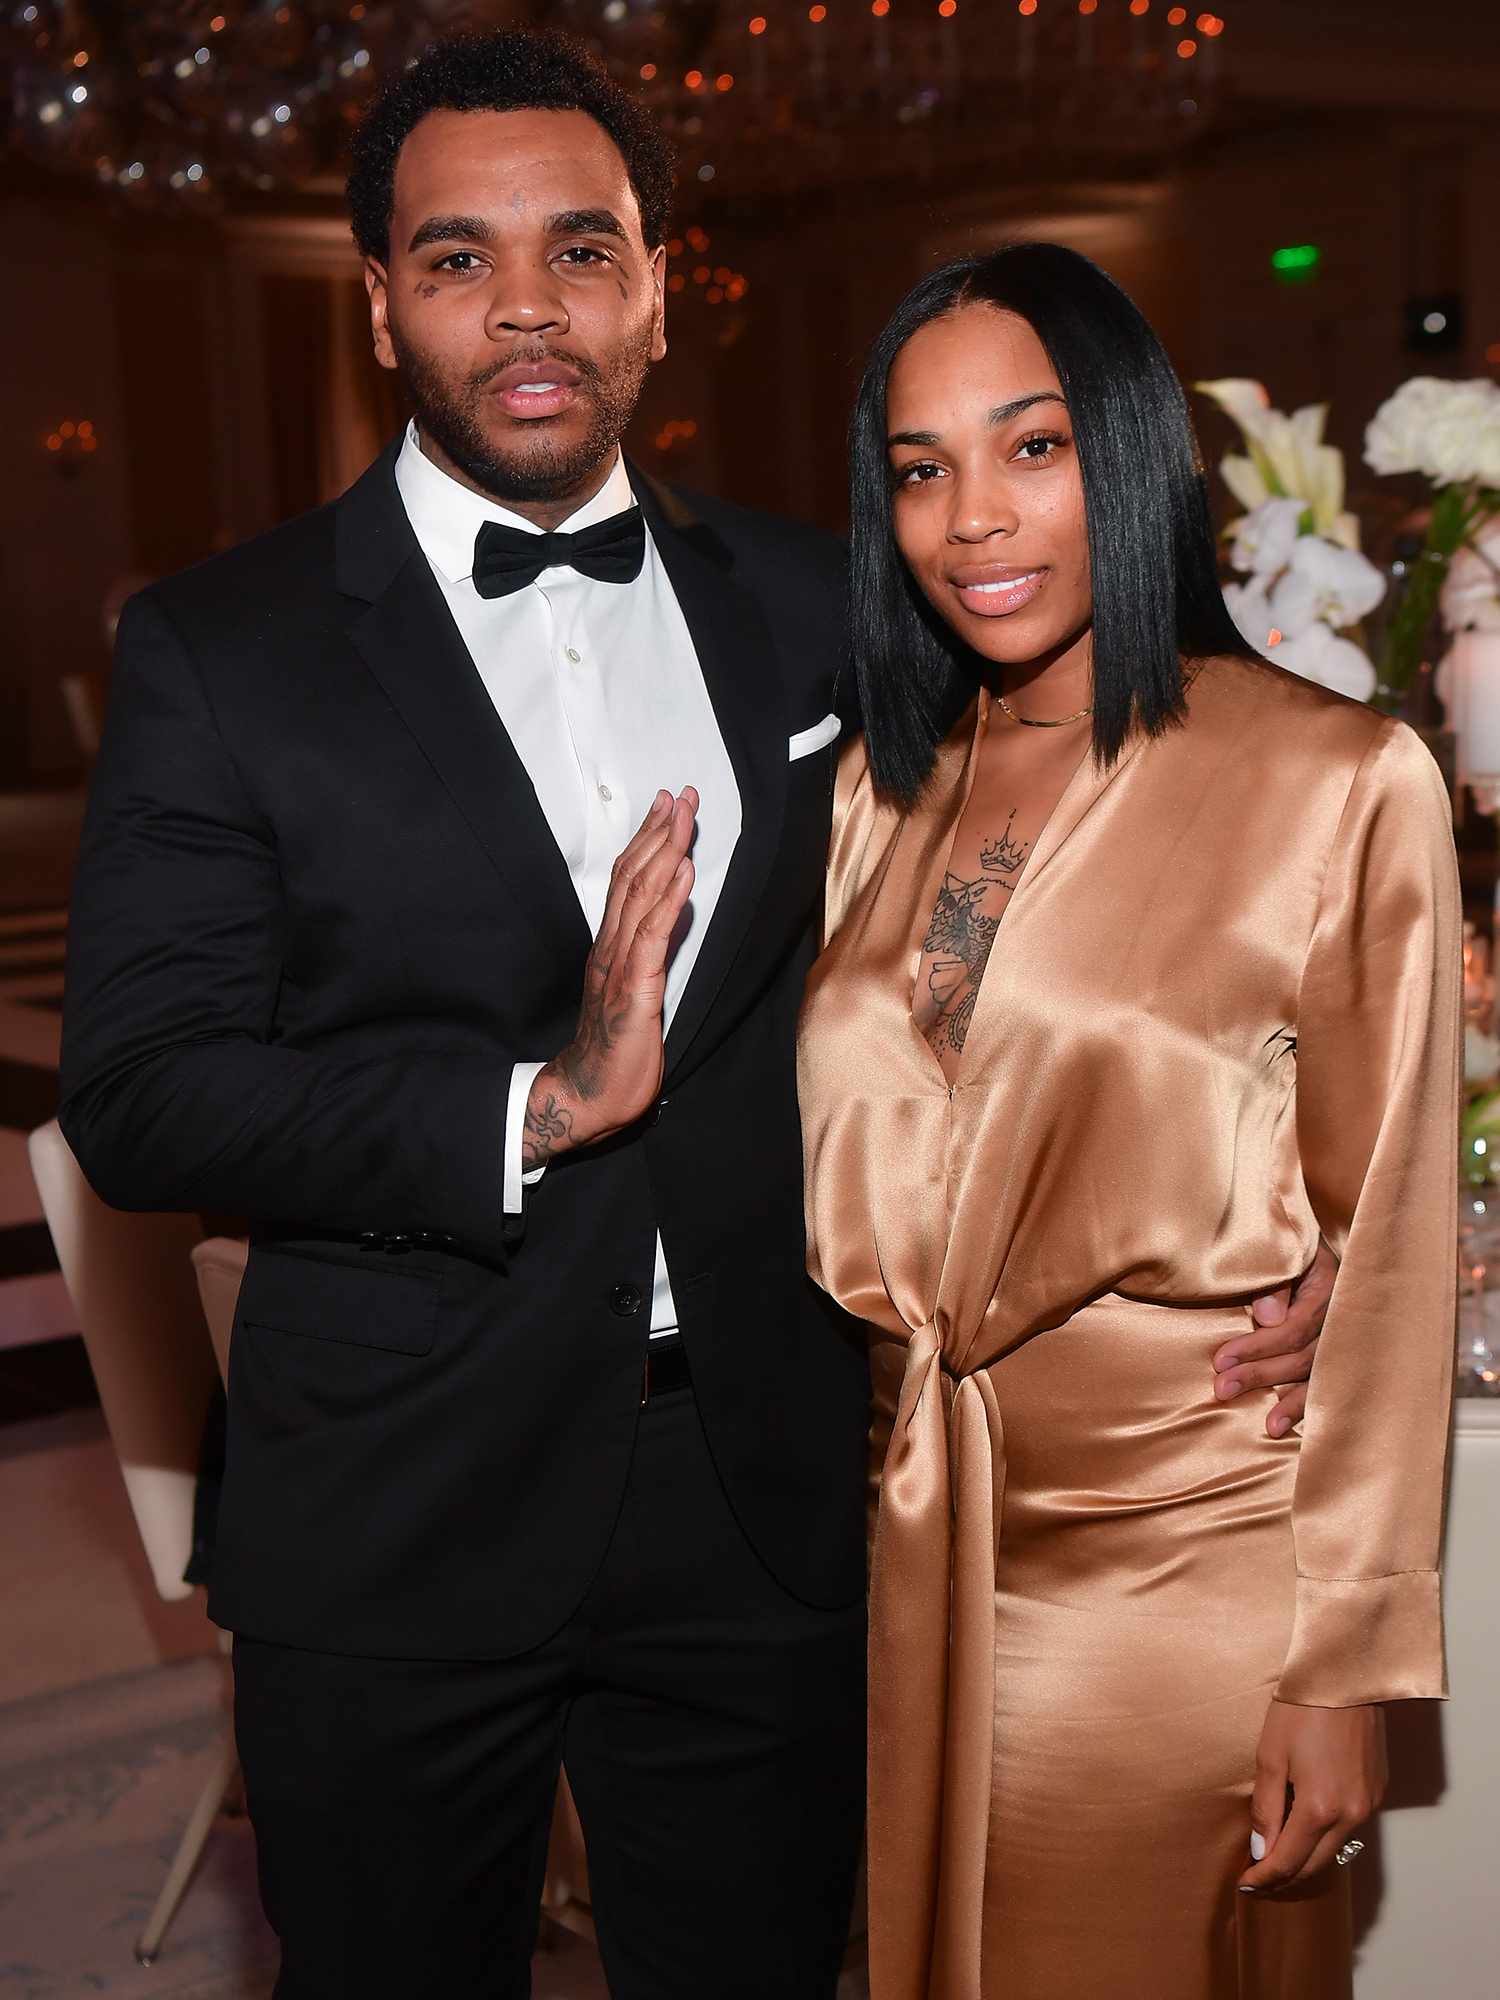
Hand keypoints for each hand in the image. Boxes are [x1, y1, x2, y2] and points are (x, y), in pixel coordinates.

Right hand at [522, 788, 696, 1167]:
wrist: (590, 1094)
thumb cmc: (615, 1049)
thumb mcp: (634, 991)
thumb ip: (645, 954)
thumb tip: (666, 917)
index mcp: (611, 945)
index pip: (628, 880)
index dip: (648, 840)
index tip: (668, 806)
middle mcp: (611, 946)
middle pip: (633, 876)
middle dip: (660, 832)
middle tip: (682, 794)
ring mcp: (619, 966)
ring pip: (641, 896)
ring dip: (666, 852)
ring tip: (685, 817)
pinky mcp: (633, 990)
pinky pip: (651, 938)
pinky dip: (668, 901)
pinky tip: (684, 873)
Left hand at [1213, 1238, 1338, 1438]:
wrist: (1315, 1247)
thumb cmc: (1291, 1249)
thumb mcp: (1284, 1253)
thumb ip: (1275, 1282)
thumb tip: (1267, 1319)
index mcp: (1328, 1286)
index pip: (1295, 1326)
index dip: (1258, 1346)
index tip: (1221, 1360)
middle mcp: (1343, 1317)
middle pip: (1304, 1355)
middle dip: (1261, 1374)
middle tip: (1222, 1388)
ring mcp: (1347, 1339)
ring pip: (1317, 1376)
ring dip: (1288, 1402)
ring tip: (1267, 1425)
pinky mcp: (1343, 1356)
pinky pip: (1327, 1385)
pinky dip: (1306, 1406)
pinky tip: (1283, 1425)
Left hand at [1240, 1699, 1385, 1892]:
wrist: (1344, 1677)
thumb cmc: (1301, 1709)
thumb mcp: (1270, 1755)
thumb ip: (1266, 1808)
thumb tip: (1260, 1850)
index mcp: (1320, 1808)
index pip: (1289, 1861)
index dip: (1265, 1876)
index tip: (1246, 1883)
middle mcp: (1351, 1815)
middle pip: (1315, 1864)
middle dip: (1285, 1875)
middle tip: (1259, 1877)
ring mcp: (1368, 1805)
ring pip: (1335, 1849)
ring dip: (1307, 1858)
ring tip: (1278, 1854)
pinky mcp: (1377, 1792)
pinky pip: (1350, 1828)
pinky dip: (1326, 1836)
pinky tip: (1306, 1827)